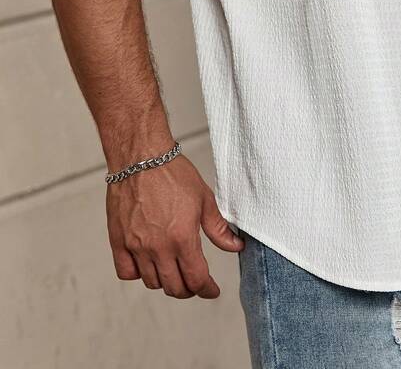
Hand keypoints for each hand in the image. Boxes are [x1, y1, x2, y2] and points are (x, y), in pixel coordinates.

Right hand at [106, 153, 244, 298]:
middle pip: (174, 287)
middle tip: (194, 282)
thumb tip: (236, 246)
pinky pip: (126, 272)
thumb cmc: (172, 173)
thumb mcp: (204, 199)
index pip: (197, 279)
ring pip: (152, 282)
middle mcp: (158, 247)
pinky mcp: (118, 240)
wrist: (141, 157)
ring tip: (174, 270)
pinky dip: (138, 274)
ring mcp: (136, 246)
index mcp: (182, 238)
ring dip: (166, 281)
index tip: (212, 290)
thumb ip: (219, 228)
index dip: (207, 289)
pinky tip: (148, 264)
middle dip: (189, 289)